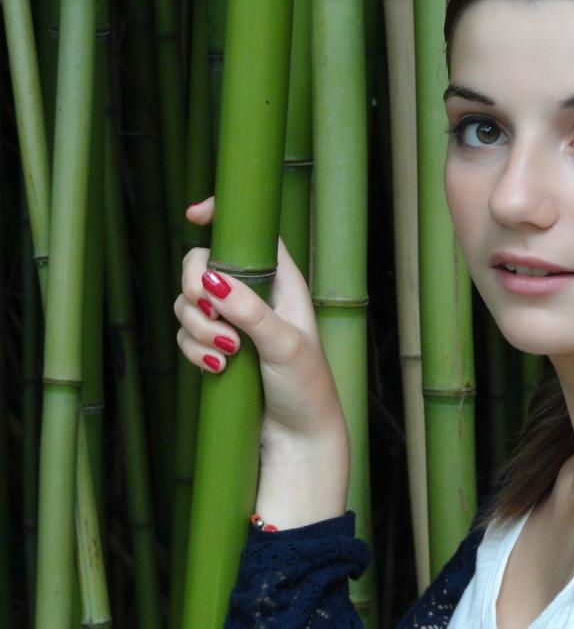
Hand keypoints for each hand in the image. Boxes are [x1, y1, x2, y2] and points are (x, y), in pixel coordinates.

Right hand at [175, 197, 348, 524]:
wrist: (298, 439)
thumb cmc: (306, 387)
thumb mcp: (283, 345)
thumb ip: (249, 310)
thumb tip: (211, 278)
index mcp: (282, 282)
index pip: (251, 233)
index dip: (222, 217)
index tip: (193, 216)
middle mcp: (256, 296)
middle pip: (203, 265)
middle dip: (194, 287)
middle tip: (206, 310)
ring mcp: (234, 323)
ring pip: (189, 304)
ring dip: (194, 328)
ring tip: (225, 355)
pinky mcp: (217, 349)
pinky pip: (186, 336)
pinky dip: (192, 350)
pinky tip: (217, 369)